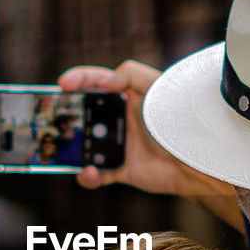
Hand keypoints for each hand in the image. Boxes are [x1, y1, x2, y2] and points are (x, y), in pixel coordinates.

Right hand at [60, 60, 242, 230]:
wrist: (196, 160)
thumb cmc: (179, 118)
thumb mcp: (157, 86)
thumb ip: (130, 73)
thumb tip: (102, 81)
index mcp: (127, 96)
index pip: (96, 82)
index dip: (78, 80)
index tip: (62, 85)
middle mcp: (120, 119)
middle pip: (85, 115)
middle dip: (67, 116)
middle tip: (53, 118)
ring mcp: (119, 145)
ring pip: (85, 145)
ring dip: (72, 148)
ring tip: (63, 149)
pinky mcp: (122, 169)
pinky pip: (96, 174)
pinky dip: (88, 176)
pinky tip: (88, 173)